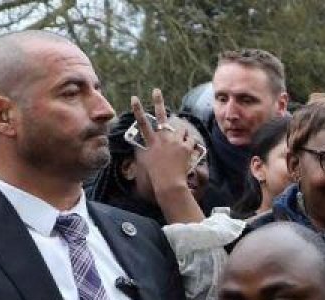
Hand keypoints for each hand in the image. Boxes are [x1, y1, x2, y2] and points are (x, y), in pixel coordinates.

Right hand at [128, 89, 205, 223]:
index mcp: (151, 141)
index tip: (134, 97)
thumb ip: (143, 151)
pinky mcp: (186, 146)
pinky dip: (190, 143)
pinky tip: (189, 150)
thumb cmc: (155, 175)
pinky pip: (190, 140)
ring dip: (181, 134)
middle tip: (156, 90)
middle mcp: (163, 138)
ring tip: (180, 144)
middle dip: (158, 101)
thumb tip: (139, 146)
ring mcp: (175, 141)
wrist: (169, 182)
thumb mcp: (145, 162)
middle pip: (160, 116)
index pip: (142, 123)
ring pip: (181, 130)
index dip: (138, 109)